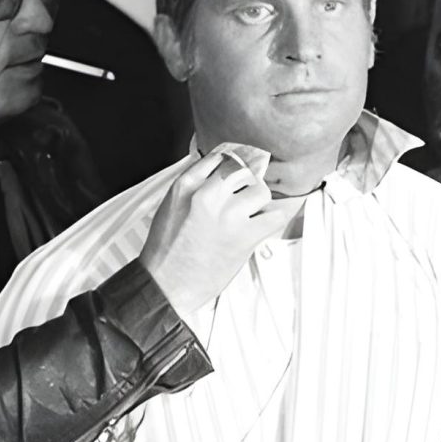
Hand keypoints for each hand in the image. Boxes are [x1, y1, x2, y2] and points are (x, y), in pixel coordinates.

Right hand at [139, 151, 284, 315]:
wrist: (166, 284)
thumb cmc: (166, 251)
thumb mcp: (171, 205)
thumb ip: (195, 186)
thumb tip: (219, 174)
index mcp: (186, 185)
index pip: (220, 157)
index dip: (232, 164)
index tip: (238, 172)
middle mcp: (208, 196)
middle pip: (243, 170)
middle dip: (246, 182)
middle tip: (243, 196)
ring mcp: (228, 215)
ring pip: (261, 190)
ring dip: (259, 201)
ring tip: (250, 212)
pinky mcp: (245, 236)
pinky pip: (275, 215)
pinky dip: (275, 217)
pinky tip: (264, 222)